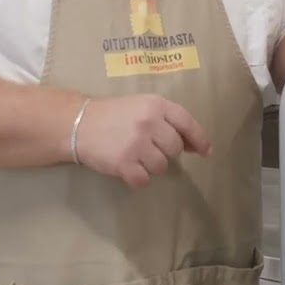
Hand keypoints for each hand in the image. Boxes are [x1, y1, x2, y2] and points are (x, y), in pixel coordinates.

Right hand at [74, 94, 210, 187]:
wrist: (78, 123)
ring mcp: (137, 143)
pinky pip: (144, 180)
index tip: (205, 152)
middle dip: (165, 152)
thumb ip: (167, 120)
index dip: (199, 139)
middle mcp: (149, 123)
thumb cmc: (114, 114)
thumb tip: (195, 145)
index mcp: (156, 105)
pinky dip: (137, 178)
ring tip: (134, 155)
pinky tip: (127, 168)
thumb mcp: (142, 106)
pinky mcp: (124, 163)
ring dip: (150, 166)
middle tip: (147, 147)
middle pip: (175, 149)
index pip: (187, 123)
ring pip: (161, 166)